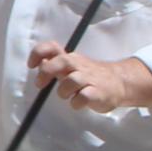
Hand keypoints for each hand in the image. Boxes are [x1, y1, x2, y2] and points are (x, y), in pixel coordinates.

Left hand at [28, 41, 151, 114]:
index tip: (31, 65)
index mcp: (70, 58)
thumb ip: (54, 65)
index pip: (52, 48)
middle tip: (40, 84)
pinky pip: (84, 97)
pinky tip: (77, 103)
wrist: (120, 83)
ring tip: (66, 95)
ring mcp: (90, 78)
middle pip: (61, 61)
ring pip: (72, 80)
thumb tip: (38, 64)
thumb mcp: (72, 67)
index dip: (39, 53)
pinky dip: (77, 102)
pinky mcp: (98, 93)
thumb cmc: (89, 76)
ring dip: (63, 90)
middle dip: (47, 71)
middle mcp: (79, 65)